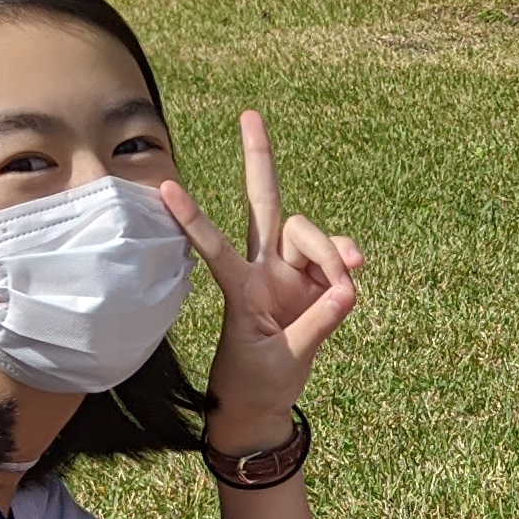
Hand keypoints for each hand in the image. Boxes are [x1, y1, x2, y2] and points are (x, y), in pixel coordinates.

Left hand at [159, 109, 363, 441]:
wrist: (263, 404)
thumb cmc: (258, 382)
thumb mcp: (284, 359)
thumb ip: (319, 323)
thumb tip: (349, 288)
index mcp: (241, 288)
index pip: (214, 246)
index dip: (194, 218)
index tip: (167, 187)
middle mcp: (263, 269)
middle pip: (263, 203)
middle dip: (260, 160)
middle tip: (250, 115)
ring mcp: (290, 273)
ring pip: (309, 233)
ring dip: (331, 252)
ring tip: (344, 287)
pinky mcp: (316, 284)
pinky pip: (336, 260)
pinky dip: (345, 265)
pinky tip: (351, 280)